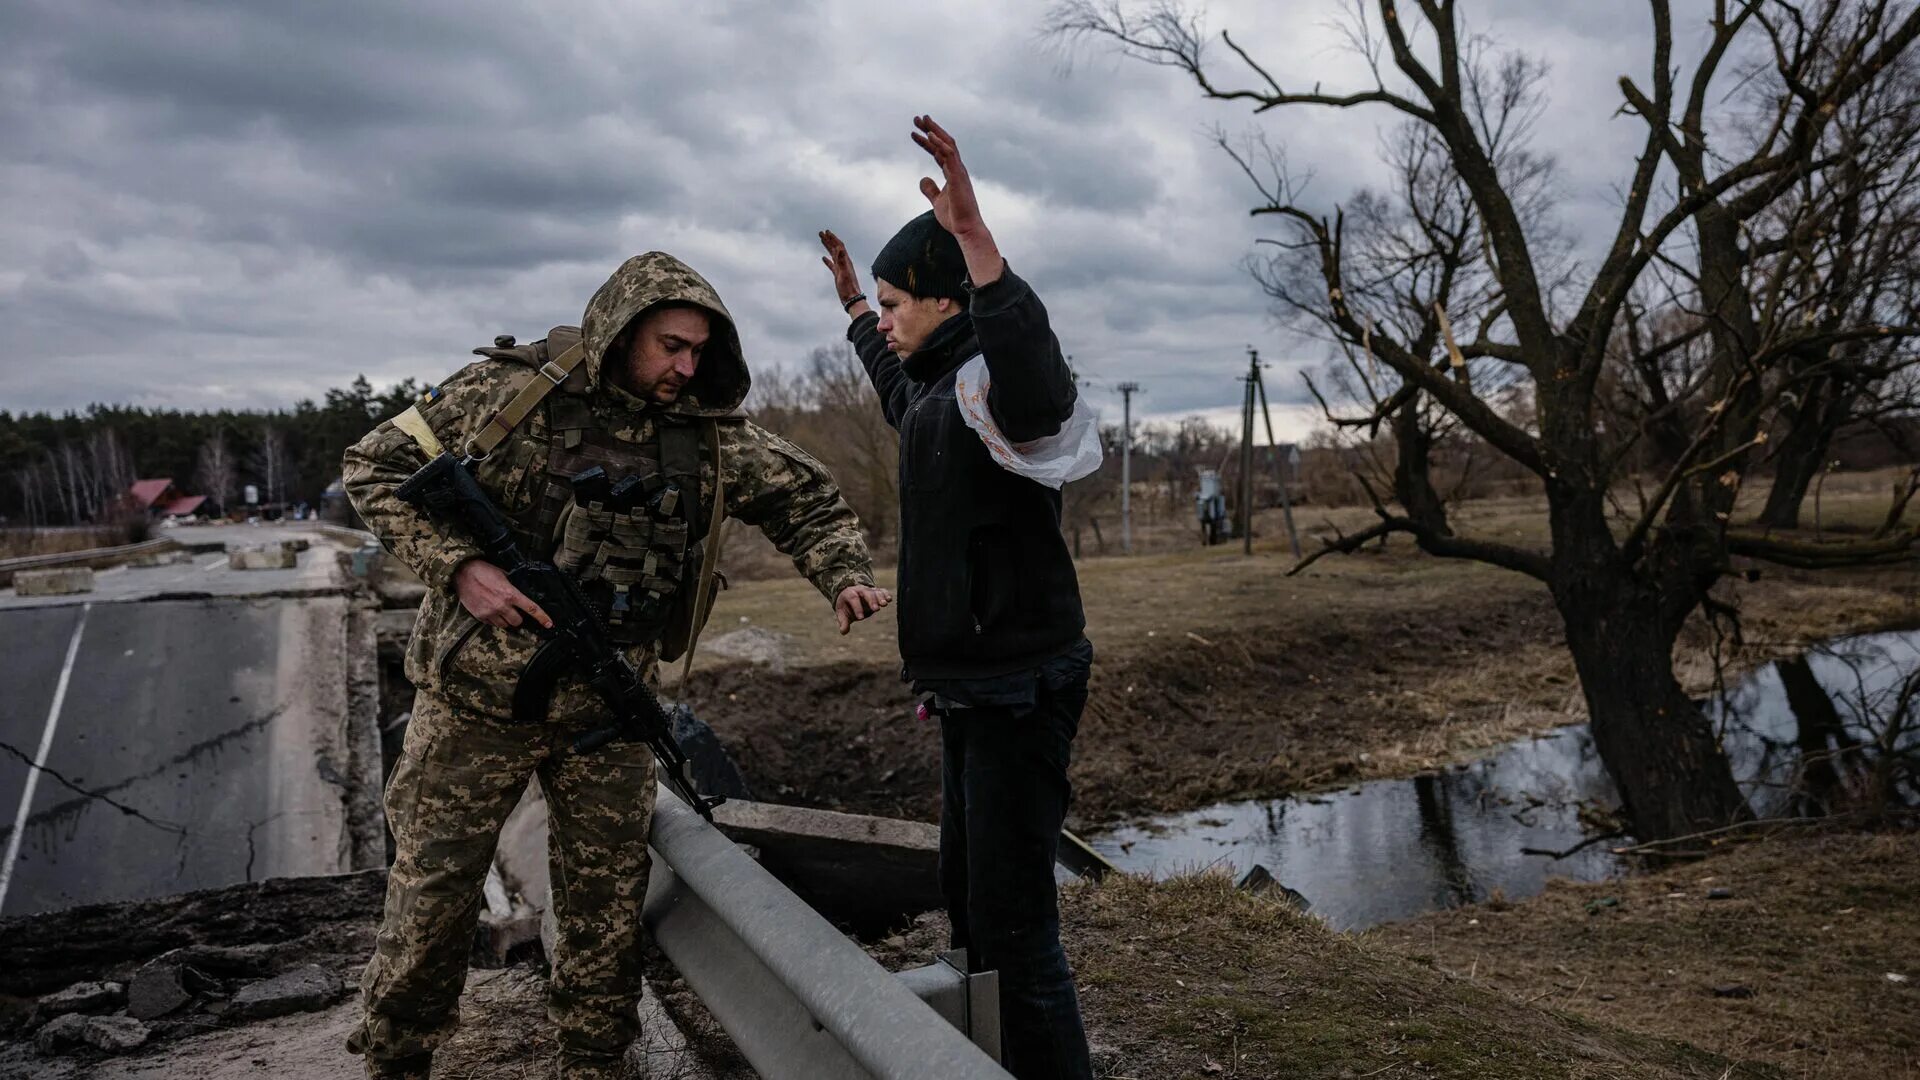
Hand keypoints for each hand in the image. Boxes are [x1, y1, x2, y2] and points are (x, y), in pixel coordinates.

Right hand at [454, 559, 552, 630]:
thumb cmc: (483, 571)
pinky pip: (492, 624)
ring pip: (505, 625)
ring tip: (501, 610)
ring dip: (506, 620)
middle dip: (517, 617)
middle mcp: (501, 606)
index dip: (542, 617)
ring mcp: (490, 612)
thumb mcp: (503, 574)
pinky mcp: (480, 616)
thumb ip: (512, 586)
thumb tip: (521, 590)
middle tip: (513, 610)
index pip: (531, 608)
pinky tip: (490, 609)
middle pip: (517, 622)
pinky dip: (494, 620)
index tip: (549, 624)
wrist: (462, 573)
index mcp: (510, 594)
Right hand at [818, 230, 869, 316]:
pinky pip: (832, 265)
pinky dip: (827, 260)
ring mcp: (840, 268)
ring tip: (822, 240)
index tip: (826, 232)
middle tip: (821, 233)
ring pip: (833, 255)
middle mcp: (844, 263)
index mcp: (846, 261)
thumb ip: (842, 260)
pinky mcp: (838, 275)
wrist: (851, 298)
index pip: (839, 246)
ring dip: (828, 247)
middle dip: (829, 240)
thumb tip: (840, 248)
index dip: (833, 238)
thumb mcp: (844, 273)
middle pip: (835, 248)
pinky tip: (823, 258)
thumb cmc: (849, 287)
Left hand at [834, 583, 892, 634]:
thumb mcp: (842, 613)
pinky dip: (886, 594)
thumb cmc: (847, 606)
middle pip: (866, 593)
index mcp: (849, 594)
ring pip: (875, 592)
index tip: (861, 618)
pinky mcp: (877, 592)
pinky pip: (882, 591)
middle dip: (871, 601)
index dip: (857, 608)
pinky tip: (889, 600)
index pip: (853, 598)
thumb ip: (843, 622)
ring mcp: (869, 590)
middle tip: (876, 609)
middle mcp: (860, 590)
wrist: (851, 596)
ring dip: (881, 598)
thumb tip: (843, 632)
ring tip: (884, 604)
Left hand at [912, 115, 984, 237]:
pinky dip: (940, 143)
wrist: (966, 229)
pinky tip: (929, 135)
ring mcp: (959, 171)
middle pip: (944, 142)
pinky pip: (949, 155)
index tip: (913, 133)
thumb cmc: (955, 217)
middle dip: (930, 129)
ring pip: (947, 144)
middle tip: (916, 118)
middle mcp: (957, 168)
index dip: (926, 142)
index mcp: (952, 172)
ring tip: (921, 120)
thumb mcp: (937, 201)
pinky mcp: (958, 176)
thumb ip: (930, 189)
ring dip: (934, 131)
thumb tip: (923, 179)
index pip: (938, 152)